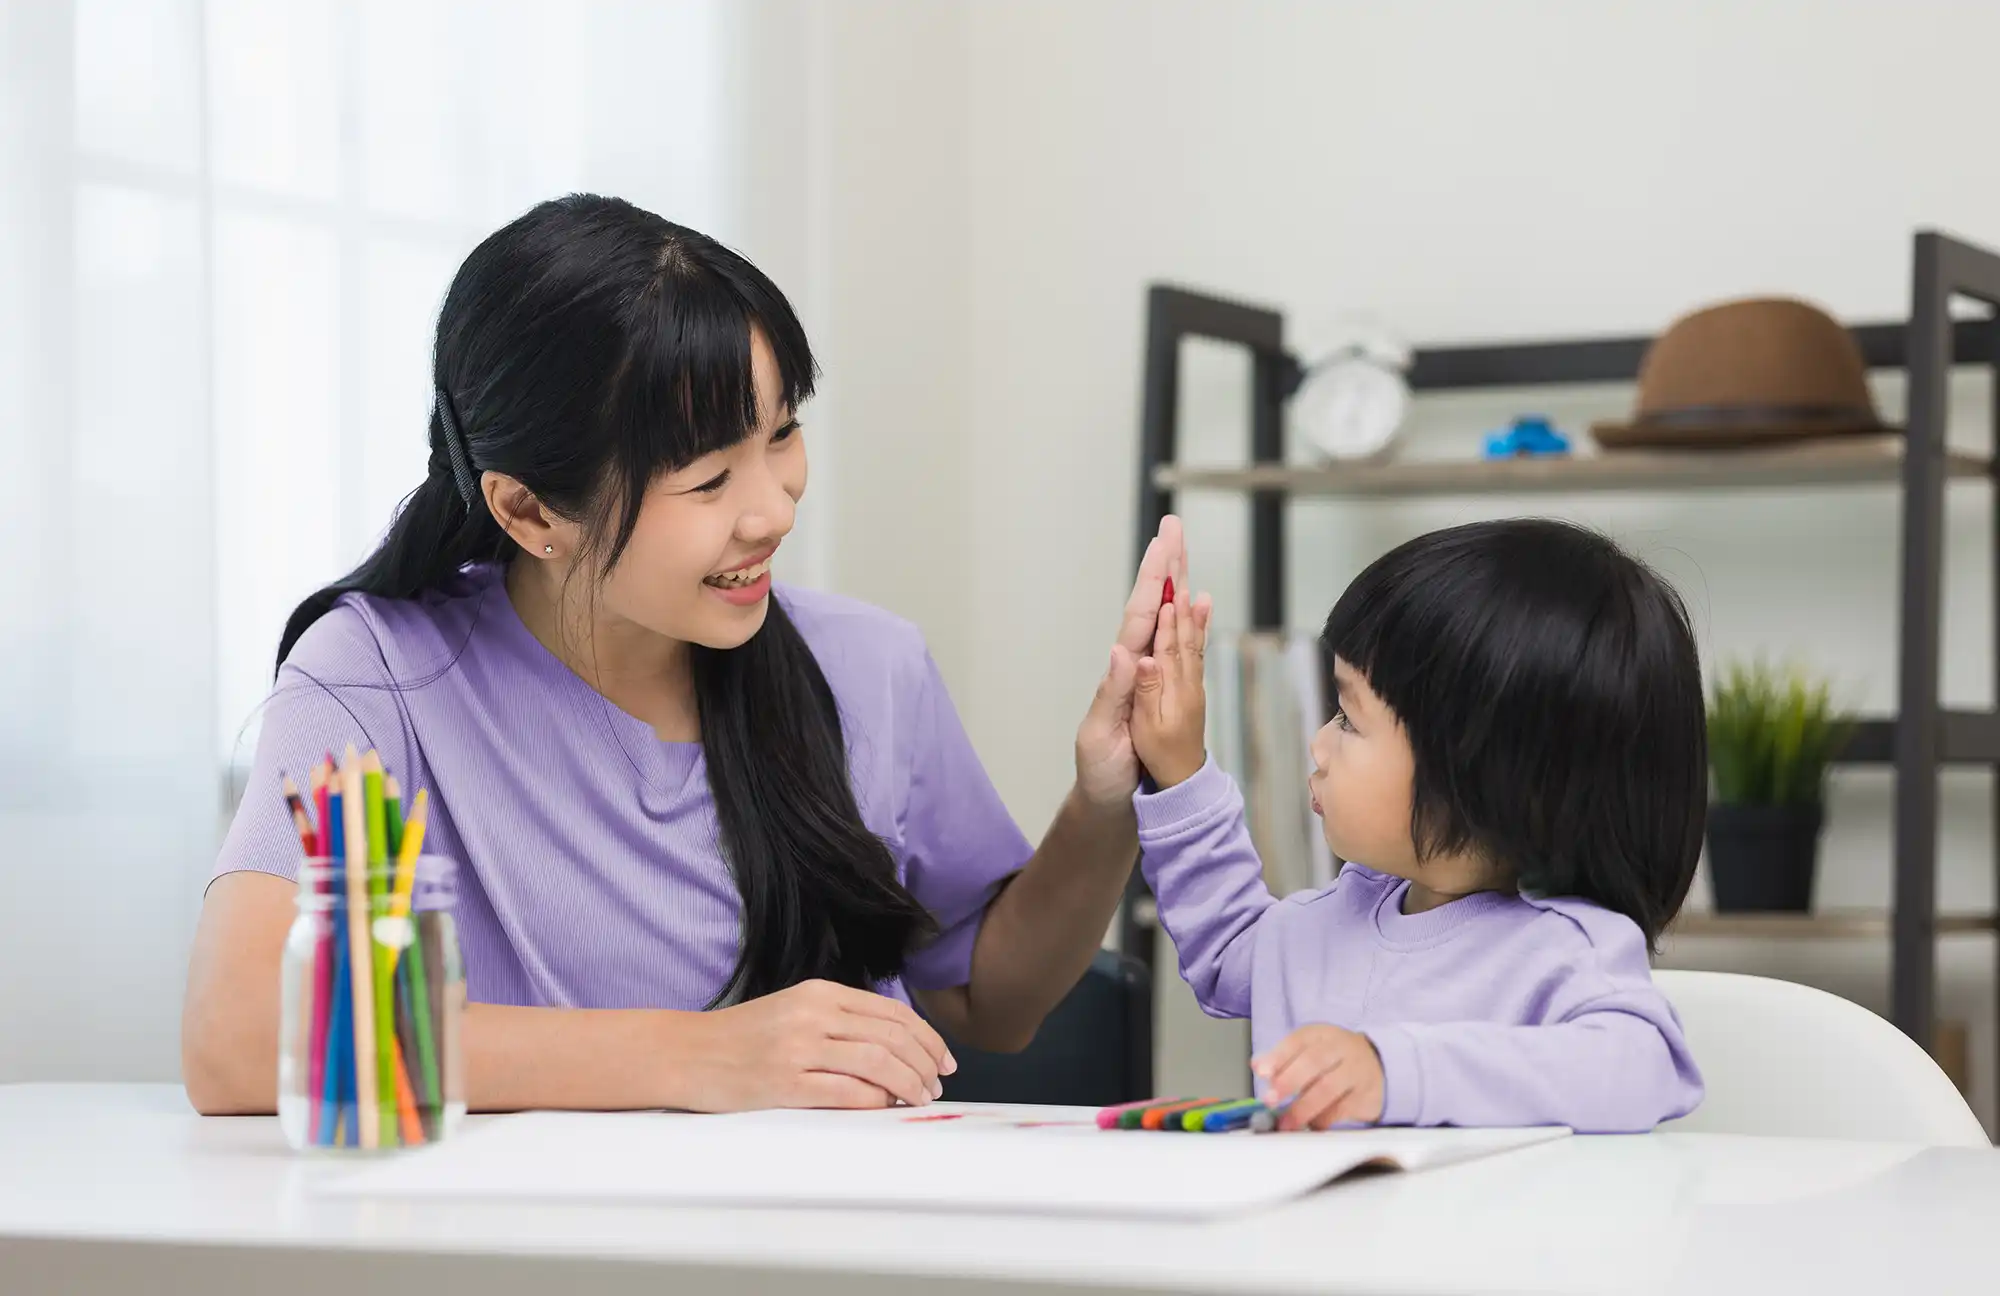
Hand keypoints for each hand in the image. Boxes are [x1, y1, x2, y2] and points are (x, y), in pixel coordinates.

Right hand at [680, 980, 956, 1111]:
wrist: (686, 1053)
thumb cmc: (742, 1038)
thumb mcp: (794, 1011)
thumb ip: (839, 1022)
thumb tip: (895, 1049)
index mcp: (820, 994)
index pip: (892, 1012)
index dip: (927, 1038)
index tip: (944, 1059)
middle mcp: (813, 1014)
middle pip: (893, 1036)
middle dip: (926, 1063)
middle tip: (937, 1084)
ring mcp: (798, 1048)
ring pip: (878, 1062)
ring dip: (909, 1083)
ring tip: (919, 1098)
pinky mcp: (784, 1082)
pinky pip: (846, 1092)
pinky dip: (875, 1101)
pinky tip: (886, 1108)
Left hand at [1074, 517, 1188, 806]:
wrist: (1110, 802)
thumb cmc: (1101, 773)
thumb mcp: (1101, 735)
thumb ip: (1114, 694)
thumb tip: (1125, 650)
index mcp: (1121, 672)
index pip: (1138, 616)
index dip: (1151, 579)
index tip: (1163, 543)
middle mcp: (1134, 666)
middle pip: (1151, 605)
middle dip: (1163, 565)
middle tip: (1173, 524)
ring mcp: (1147, 676)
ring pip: (1164, 620)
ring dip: (1174, 583)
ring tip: (1183, 548)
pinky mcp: (1160, 690)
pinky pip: (1178, 647)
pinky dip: (1190, 620)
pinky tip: (1199, 601)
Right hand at [1129, 584, 1211, 788]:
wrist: (1183, 778)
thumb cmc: (1160, 756)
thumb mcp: (1146, 729)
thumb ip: (1143, 691)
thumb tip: (1141, 659)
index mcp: (1171, 688)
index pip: (1168, 643)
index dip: (1166, 614)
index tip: (1168, 586)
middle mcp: (1185, 680)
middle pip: (1183, 631)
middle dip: (1181, 597)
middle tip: (1181, 564)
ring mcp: (1191, 683)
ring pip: (1192, 638)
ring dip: (1192, 610)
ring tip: (1195, 585)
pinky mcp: (1191, 687)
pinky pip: (1196, 650)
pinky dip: (1199, 628)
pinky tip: (1202, 614)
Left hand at [1253, 1024, 1385, 1129]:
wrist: (1378, 1064)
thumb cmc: (1333, 1060)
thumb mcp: (1309, 1050)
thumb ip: (1282, 1059)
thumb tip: (1258, 1066)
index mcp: (1321, 1034)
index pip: (1298, 1040)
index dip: (1279, 1056)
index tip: (1262, 1072)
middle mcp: (1341, 1048)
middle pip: (1314, 1062)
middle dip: (1289, 1081)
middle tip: (1270, 1100)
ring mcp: (1356, 1071)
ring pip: (1328, 1088)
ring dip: (1303, 1108)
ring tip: (1287, 1122)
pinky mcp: (1367, 1094)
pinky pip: (1343, 1109)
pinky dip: (1323, 1120)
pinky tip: (1311, 1126)